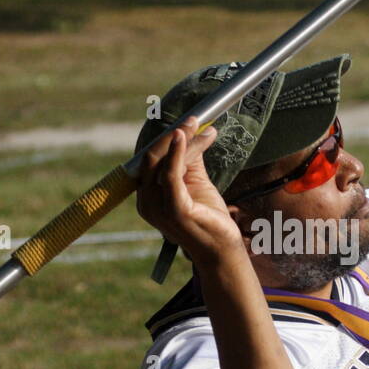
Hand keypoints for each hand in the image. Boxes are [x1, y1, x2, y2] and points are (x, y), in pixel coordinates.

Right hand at [136, 117, 244, 265]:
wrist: (221, 249)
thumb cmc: (208, 218)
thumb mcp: (195, 182)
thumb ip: (188, 160)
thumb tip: (188, 133)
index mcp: (147, 198)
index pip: (150, 161)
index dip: (166, 138)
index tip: (187, 122)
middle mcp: (146, 203)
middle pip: (153, 158)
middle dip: (173, 135)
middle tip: (194, 120)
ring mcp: (158, 209)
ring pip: (163, 162)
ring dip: (182, 140)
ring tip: (200, 127)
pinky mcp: (174, 211)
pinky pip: (171, 174)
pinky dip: (176, 152)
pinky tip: (183, 136)